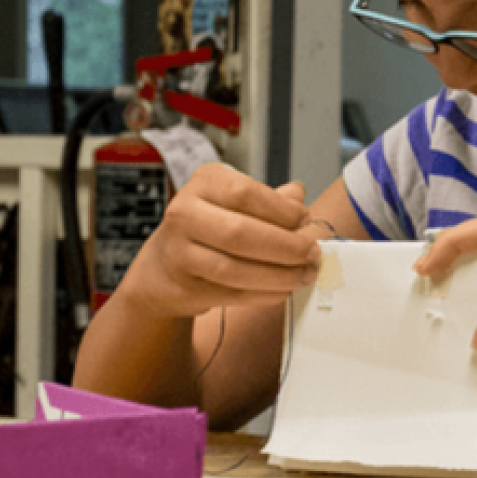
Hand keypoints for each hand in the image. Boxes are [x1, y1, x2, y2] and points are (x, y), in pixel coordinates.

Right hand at [118, 163, 320, 319]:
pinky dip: (264, 294)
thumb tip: (299, 194)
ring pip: (234, 269)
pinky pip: (231, 294)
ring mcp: (179, 253)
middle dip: (286, 247)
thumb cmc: (211, 227)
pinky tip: (284, 289)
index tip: (306, 220)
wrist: (164, 267)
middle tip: (312, 253)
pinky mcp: (185, 287)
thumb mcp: (236, 201)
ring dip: (279, 275)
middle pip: (240, 233)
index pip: (245, 193)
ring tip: (305, 274)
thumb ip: (269, 199)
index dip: (282, 210)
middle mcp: (184, 214)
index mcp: (204, 183)